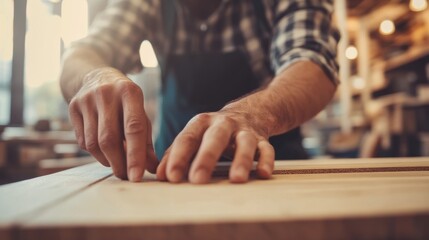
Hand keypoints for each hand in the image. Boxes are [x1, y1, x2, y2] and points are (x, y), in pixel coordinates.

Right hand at [68, 67, 157, 181]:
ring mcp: (87, 99)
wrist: (97, 77)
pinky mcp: (72, 106)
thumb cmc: (126, 102)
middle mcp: (106, 93)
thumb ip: (146, 140)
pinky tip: (105, 154)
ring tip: (117, 166)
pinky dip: (95, 154)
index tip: (137, 176)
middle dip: (119, 163)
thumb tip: (151, 168)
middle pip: (110, 138)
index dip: (135, 155)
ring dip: (107, 161)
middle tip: (127, 177)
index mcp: (129, 92)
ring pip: (94, 143)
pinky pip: (83, 141)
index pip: (133, 128)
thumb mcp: (140, 113)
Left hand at [156, 110, 274, 183]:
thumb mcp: (195, 137)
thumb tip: (159, 175)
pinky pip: (267, 149)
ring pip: (244, 143)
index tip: (170, 177)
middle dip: (206, 158)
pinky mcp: (262, 138)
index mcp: (201, 123)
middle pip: (214, 138)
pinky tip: (263, 174)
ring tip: (236, 179)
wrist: (250, 112)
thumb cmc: (213, 131)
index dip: (177, 157)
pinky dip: (266, 161)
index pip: (187, 139)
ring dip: (241, 160)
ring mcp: (244, 130)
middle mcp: (223, 124)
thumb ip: (176, 154)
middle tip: (197, 179)